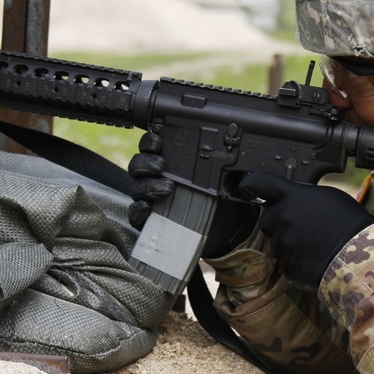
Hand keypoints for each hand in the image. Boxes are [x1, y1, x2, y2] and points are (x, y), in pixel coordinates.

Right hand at [128, 132, 257, 255]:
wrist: (221, 232)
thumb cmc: (220, 201)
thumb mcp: (225, 181)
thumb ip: (226, 169)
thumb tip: (239, 162)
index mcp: (170, 163)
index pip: (151, 147)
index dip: (150, 142)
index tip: (159, 142)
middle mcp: (155, 178)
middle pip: (138, 165)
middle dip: (147, 162)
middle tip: (161, 165)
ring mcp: (149, 199)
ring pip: (136, 187)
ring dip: (147, 185)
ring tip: (167, 188)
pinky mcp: (148, 221)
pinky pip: (134, 214)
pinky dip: (138, 209)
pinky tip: (147, 207)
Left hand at [239, 171, 373, 288]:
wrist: (360, 254)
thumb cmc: (349, 222)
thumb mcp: (328, 196)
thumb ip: (303, 196)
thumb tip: (294, 199)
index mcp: (291, 198)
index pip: (260, 183)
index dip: (251, 184)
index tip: (248, 186)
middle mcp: (282, 219)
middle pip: (267, 219)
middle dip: (278, 223)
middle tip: (301, 226)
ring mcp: (283, 244)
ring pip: (277, 243)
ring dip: (288, 243)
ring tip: (312, 243)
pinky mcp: (288, 266)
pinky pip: (286, 262)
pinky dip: (296, 260)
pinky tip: (313, 256)